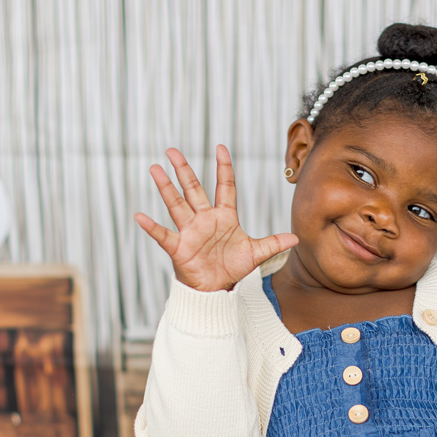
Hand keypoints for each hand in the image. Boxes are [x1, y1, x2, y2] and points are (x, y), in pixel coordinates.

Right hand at [135, 145, 297, 292]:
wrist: (215, 290)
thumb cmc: (231, 268)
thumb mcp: (255, 253)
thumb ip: (273, 243)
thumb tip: (296, 237)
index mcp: (224, 216)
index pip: (224, 187)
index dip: (224, 168)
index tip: (220, 147)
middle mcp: (204, 219)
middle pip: (193, 189)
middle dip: (184, 170)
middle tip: (172, 150)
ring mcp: (190, 231)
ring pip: (176, 204)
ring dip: (166, 187)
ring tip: (155, 169)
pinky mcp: (179, 247)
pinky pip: (163, 234)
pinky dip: (151, 227)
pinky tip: (140, 216)